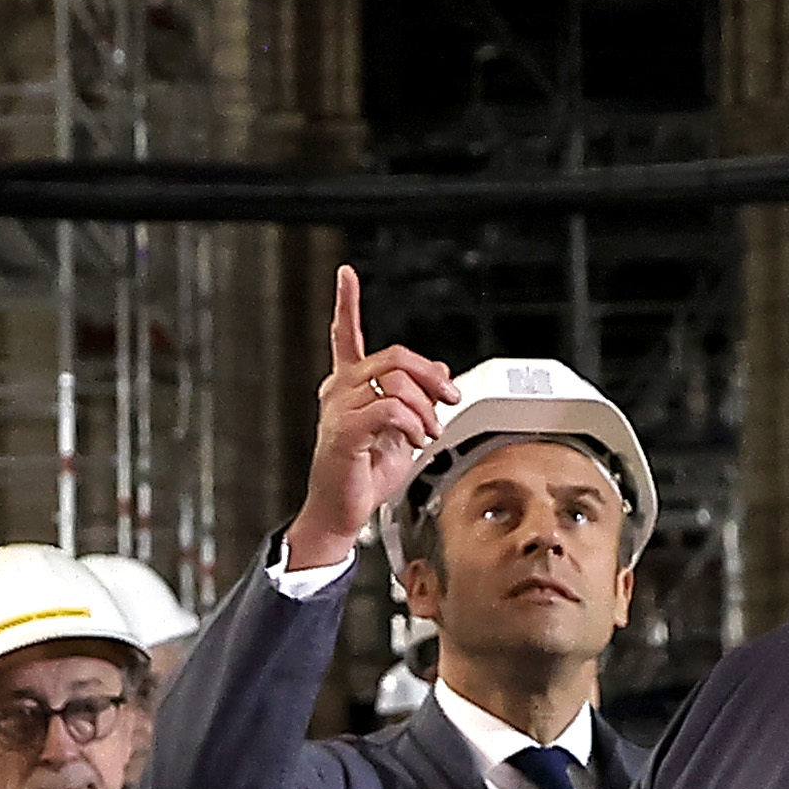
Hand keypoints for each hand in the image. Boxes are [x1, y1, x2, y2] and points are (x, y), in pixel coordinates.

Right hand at [286, 264, 454, 570]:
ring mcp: (339, 409)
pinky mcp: (345, 431)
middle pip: (394, 357)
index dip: (346, 304)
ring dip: (425, 409)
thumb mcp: (402, 432)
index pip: (345, 337)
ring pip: (397, 383)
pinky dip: (413, 424)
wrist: (342, 512)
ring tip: (428, 432)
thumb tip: (441, 371)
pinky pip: (390, 409)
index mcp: (348, 387)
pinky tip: (415, 440)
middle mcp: (339, 391)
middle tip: (449, 397)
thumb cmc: (363, 476)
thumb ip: (417, 399)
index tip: (346, 276)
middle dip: (431, 376)